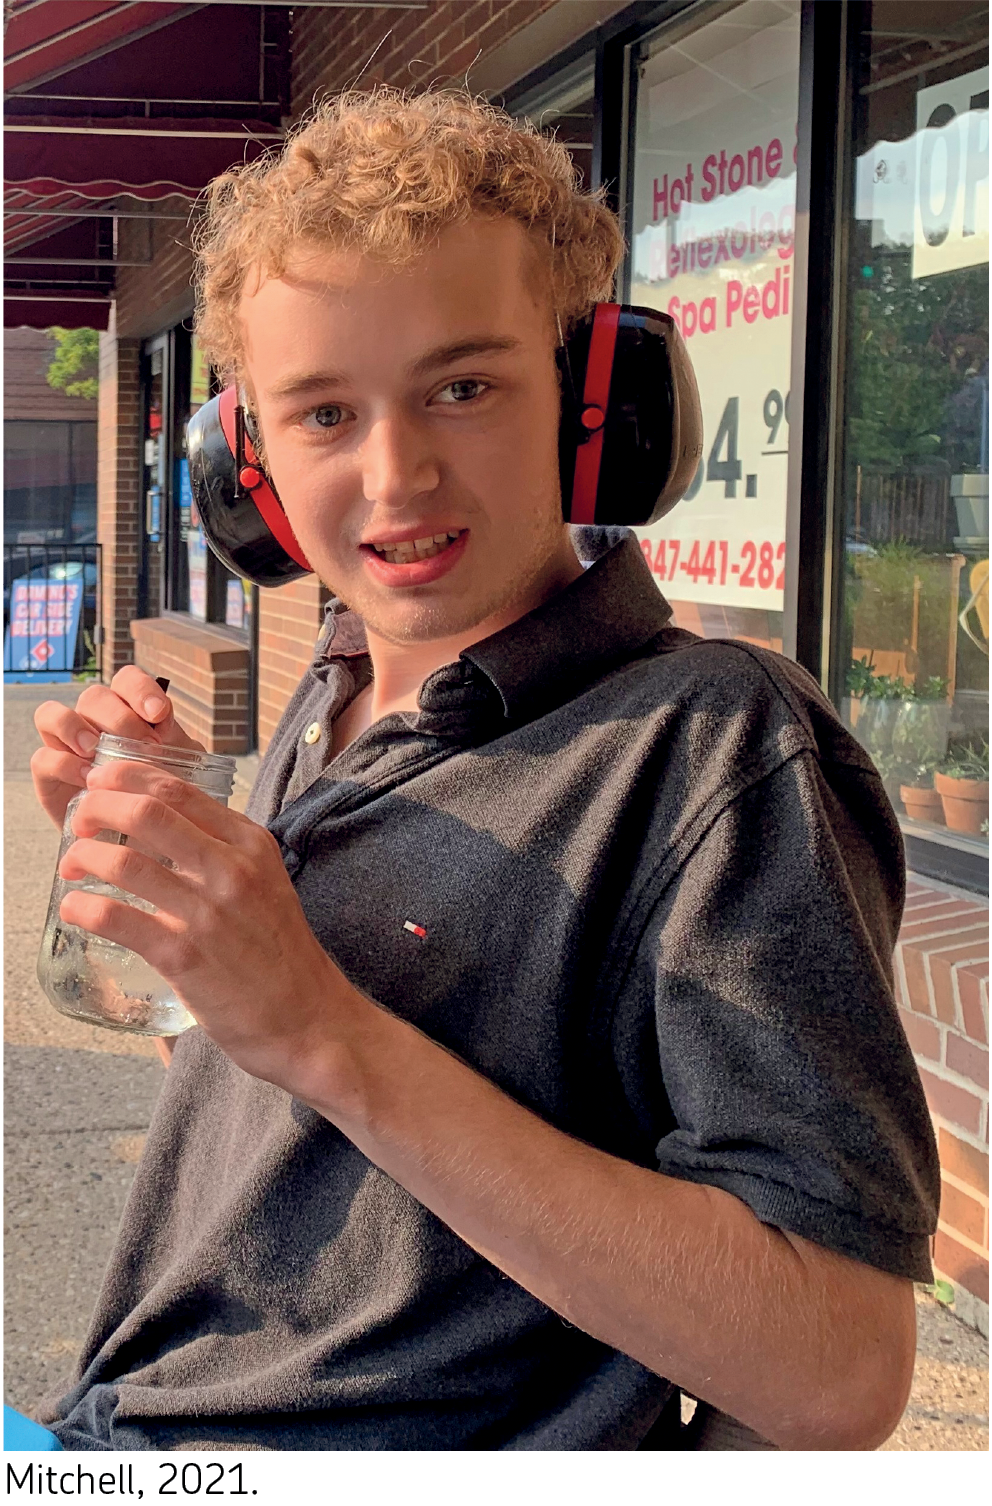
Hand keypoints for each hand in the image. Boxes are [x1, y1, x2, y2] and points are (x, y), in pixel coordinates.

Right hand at [32, 666, 203, 828]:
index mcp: (128, 710)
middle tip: (143, 746)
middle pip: (93, 696)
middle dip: (118, 717)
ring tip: (96, 750)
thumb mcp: (179, 768)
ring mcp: (65, 744)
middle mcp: (92, 720)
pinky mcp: (48, 774)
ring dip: (74, 727)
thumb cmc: (160, 795)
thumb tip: (166, 722)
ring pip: (52, 714)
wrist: (140, 838)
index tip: (159, 714)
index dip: (140, 689)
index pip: (127, 681)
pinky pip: (43, 757)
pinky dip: (64, 764)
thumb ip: (177, 742)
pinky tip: (88, 780)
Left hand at [58, 759, 362, 1092]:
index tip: (100, 779)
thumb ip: (222, 853)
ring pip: (124, 862)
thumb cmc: (281, 955)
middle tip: (78, 820)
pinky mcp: (185, 958)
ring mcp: (208, 914)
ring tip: (72, 865)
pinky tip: (74, 909)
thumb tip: (160, 829)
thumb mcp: (265, 883)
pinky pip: (117, 918)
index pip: (177, 789)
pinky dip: (83, 908)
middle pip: (147, 812)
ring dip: (83, 856)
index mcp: (251, 844)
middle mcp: (232, 870)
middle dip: (97, 807)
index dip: (126, 776)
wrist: (309, 1020)